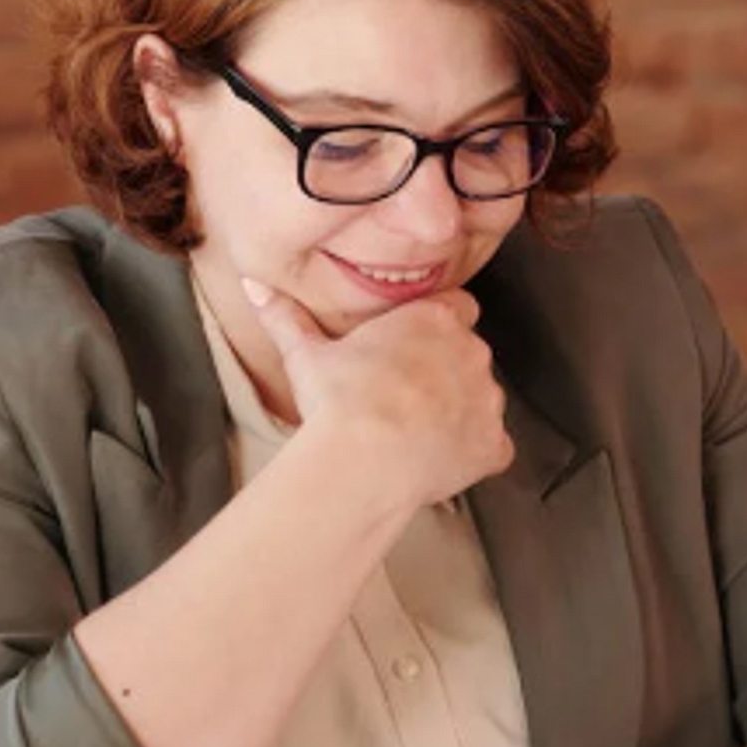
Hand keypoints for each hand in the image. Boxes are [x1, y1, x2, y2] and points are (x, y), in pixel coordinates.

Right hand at [239, 275, 513, 507]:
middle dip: (445, 372)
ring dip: (460, 412)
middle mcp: (472, 351)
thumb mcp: (306, 354)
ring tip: (417, 434)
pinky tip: (438, 462)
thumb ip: (285, 317)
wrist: (364, 458)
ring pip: (482, 399)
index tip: (411, 350)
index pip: (456, 309)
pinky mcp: (493, 444)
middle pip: (469, 355)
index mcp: (434, 320)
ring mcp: (488, 399)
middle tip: (405, 398)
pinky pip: (493, 447)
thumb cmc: (337, 401)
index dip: (434, 330)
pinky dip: (473, 454)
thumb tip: (252, 284)